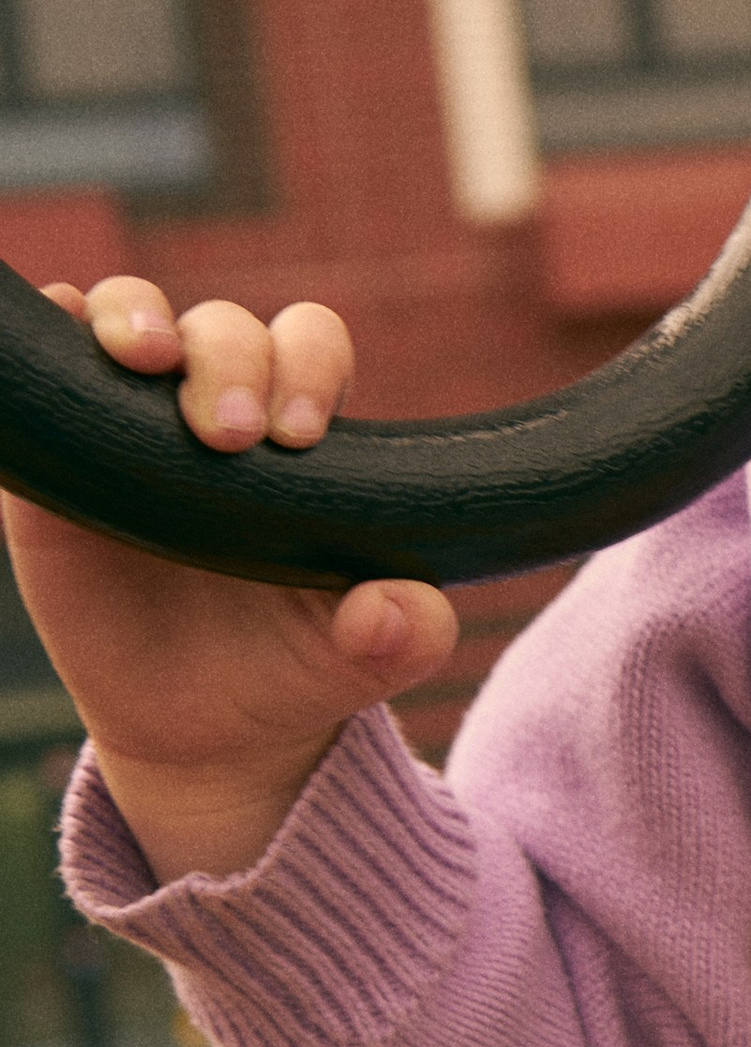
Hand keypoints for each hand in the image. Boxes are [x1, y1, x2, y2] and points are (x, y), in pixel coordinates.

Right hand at [0, 277, 453, 883]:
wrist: (195, 730)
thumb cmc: (289, 670)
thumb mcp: (361, 661)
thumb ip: (408, 635)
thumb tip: (394, 606)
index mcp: (299, 433)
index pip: (310, 346)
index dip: (307, 365)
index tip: (298, 435)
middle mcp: (213, 407)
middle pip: (221, 328)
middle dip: (229, 359)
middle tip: (232, 438)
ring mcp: (127, 423)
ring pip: (127, 316)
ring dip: (134, 316)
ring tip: (146, 359)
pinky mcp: (54, 463)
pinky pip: (45, 371)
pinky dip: (50, 329)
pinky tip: (56, 333)